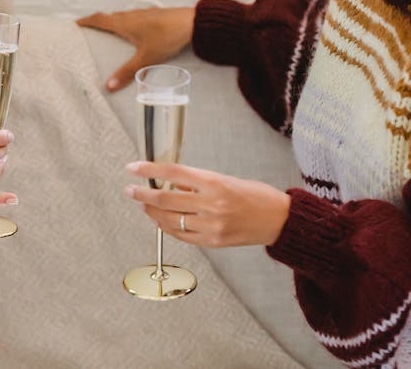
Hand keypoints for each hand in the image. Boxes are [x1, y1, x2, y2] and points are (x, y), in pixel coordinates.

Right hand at [76, 7, 195, 91]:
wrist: (193, 23)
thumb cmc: (167, 37)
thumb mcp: (146, 58)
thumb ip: (127, 72)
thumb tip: (109, 86)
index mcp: (124, 23)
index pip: (99, 19)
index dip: (86, 21)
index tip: (74, 25)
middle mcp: (131, 15)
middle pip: (109, 17)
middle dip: (98, 23)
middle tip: (89, 32)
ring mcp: (144, 14)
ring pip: (123, 17)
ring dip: (113, 23)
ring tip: (109, 34)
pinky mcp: (155, 16)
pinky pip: (134, 18)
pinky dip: (127, 24)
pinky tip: (134, 33)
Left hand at [123, 161, 290, 247]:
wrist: (279, 220)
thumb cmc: (256, 195)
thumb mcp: (226, 179)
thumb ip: (197, 182)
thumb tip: (169, 181)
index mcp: (215, 183)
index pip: (173, 173)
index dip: (149, 169)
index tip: (133, 168)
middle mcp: (211, 204)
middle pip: (165, 198)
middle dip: (143, 194)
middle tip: (131, 189)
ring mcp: (211, 226)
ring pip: (169, 220)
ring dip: (152, 212)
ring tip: (144, 204)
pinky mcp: (213, 242)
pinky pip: (182, 236)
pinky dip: (167, 227)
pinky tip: (160, 220)